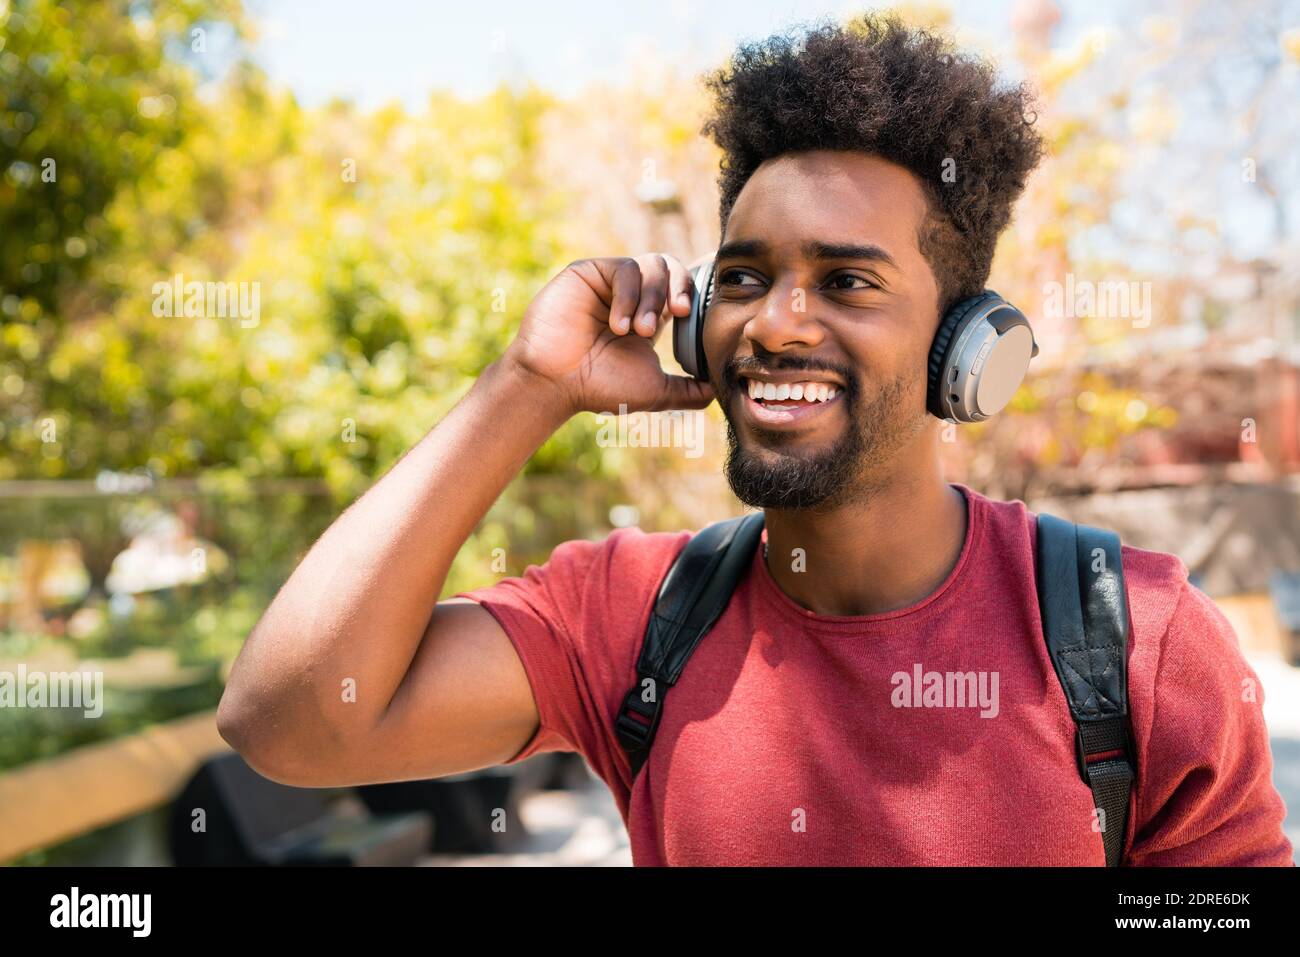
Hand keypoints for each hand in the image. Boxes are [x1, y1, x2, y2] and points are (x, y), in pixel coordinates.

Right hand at [502, 254, 715, 415]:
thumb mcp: (656, 390)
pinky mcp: (589, 272)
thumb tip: (718, 392)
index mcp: (649, 314)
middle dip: (678, 290)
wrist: (556, 383)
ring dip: (652, 297)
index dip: (692, 294)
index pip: (681, 287)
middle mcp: (631, 294)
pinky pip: (624, 268)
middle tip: (677, 314)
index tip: (691, 315)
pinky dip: (628, 296)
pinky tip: (619, 324)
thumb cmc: (600, 387)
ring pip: (651, 265)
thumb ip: (688, 391)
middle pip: (671, 268)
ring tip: (639, 330)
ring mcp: (610, 281)